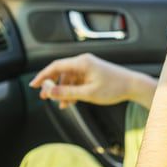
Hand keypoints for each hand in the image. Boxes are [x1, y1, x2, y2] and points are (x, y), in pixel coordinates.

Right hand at [28, 53, 151, 107]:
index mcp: (82, 62)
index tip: (33, 85)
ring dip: (63, 90)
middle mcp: (84, 62)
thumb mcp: (88, 93)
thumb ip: (67, 92)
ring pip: (68, 78)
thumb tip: (50, 92)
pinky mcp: (92, 73)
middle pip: (61, 71)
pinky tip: (69, 102)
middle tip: (43, 97)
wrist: (133, 85)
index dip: (43, 76)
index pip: (56, 66)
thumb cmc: (114, 87)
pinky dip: (72, 90)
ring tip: (59, 104)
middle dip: (52, 85)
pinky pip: (77, 81)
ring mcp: (88, 67)